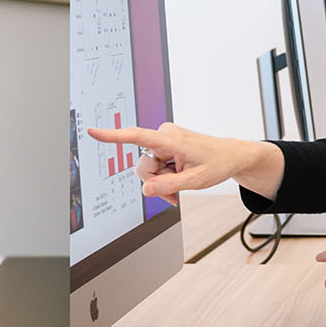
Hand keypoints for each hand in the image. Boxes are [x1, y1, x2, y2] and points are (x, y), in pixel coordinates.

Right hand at [85, 122, 280, 204]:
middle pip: (143, 165)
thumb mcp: (196, 181)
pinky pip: (156, 167)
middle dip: (155, 182)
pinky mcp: (166, 146)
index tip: (93, 132)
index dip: (113, 136)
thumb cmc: (218, 163)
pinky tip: (177, 182)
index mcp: (171, 140)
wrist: (231, 156)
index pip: (136, 137)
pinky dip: (164, 178)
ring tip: (179, 189)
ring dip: (161, 183)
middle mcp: (164, 136)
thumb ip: (169, 186)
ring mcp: (165, 141)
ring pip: (149, 169)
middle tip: (173, 194)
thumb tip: (146, 189)